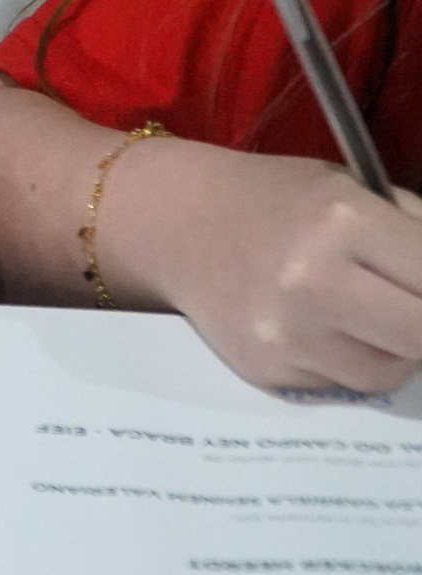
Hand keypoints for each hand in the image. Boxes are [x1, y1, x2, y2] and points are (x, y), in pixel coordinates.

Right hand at [118, 143, 421, 392]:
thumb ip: (417, 234)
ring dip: (394, 350)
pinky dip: (345, 360)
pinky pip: (340, 383)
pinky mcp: (266, 370)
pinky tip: (318, 327)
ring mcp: (284, 334)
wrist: (177, 224)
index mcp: (343, 222)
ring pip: (388, 372)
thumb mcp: (353, 192)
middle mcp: (312, 282)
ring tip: (368, 316)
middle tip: (410, 309)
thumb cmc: (277, 201)